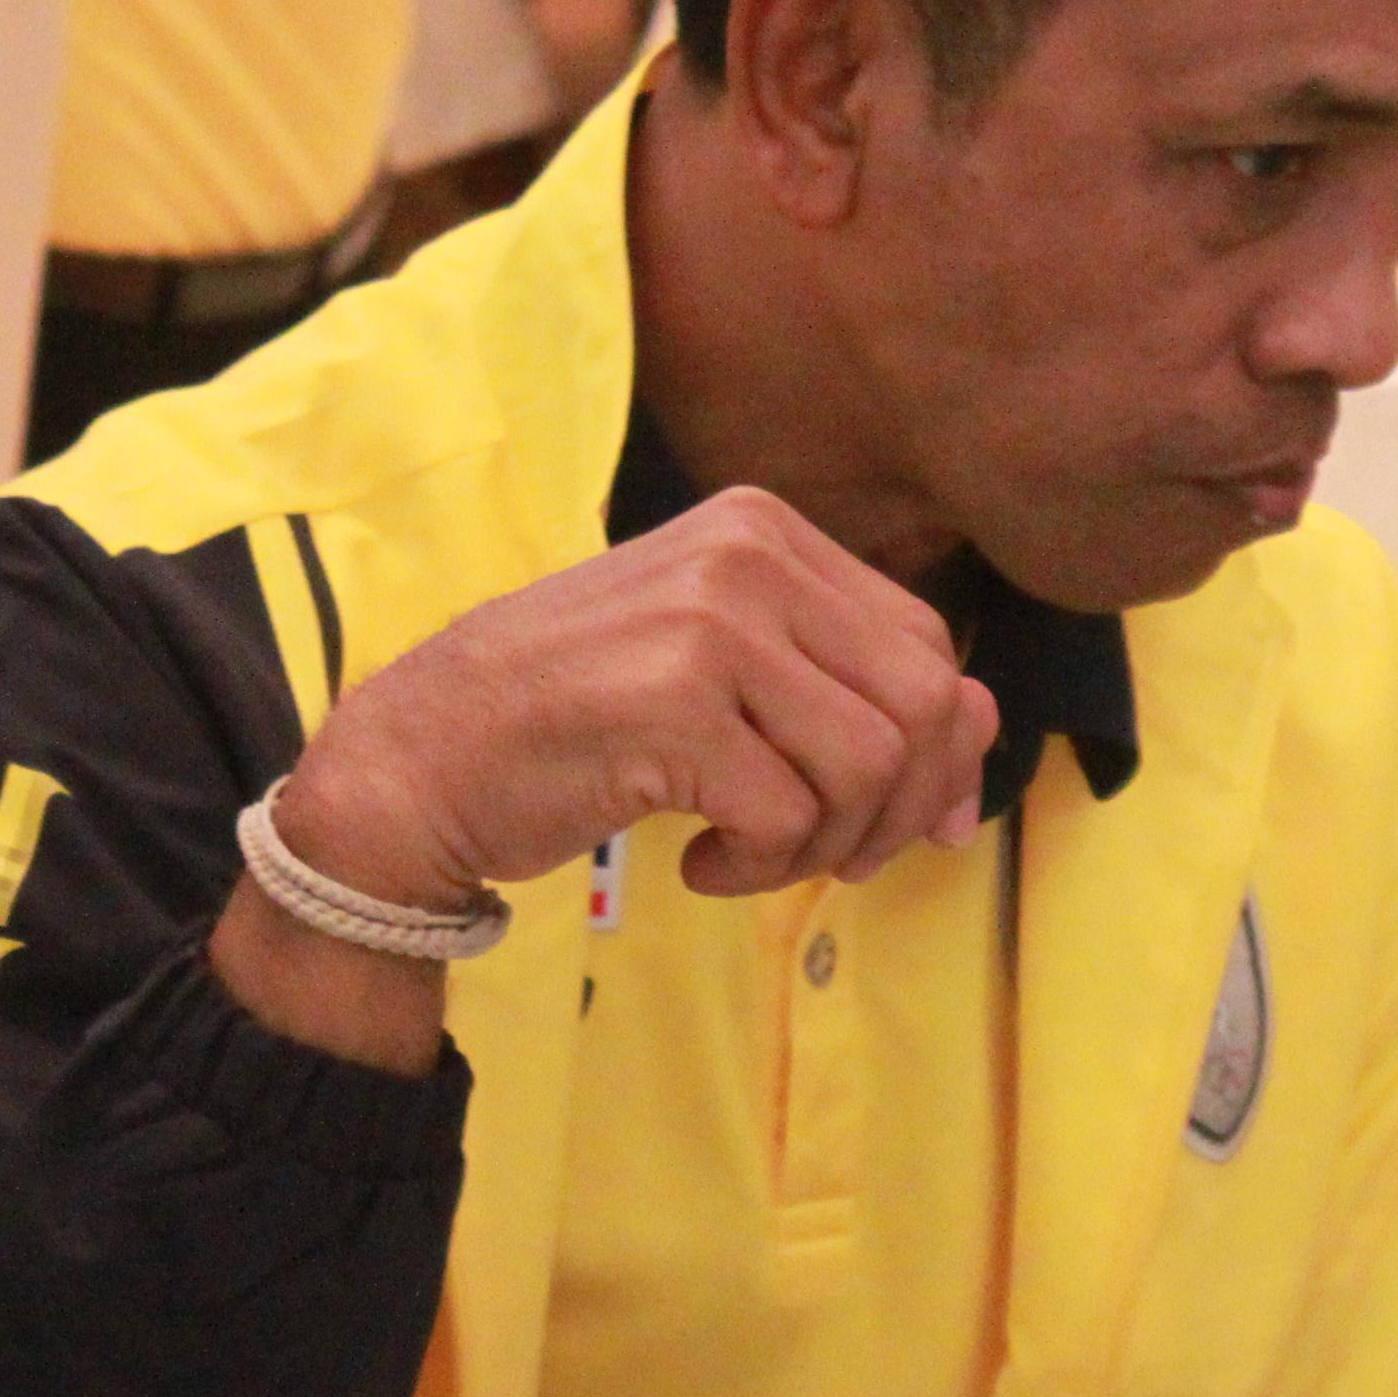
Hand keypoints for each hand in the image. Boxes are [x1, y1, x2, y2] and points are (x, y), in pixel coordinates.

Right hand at [215, 490, 1000, 1069]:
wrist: (414, 762)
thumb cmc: (575, 721)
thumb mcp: (724, 671)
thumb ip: (849, 686)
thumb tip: (983, 734)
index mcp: (765, 528)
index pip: (926, 643)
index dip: (938, 750)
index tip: (900, 822)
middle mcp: (746, 556)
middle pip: (922, 702)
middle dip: (899, 806)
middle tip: (828, 855)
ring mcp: (708, 625)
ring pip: (871, 763)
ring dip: (826, 843)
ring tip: (753, 856)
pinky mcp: (671, 706)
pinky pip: (791, 815)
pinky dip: (760, 868)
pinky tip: (697, 866)